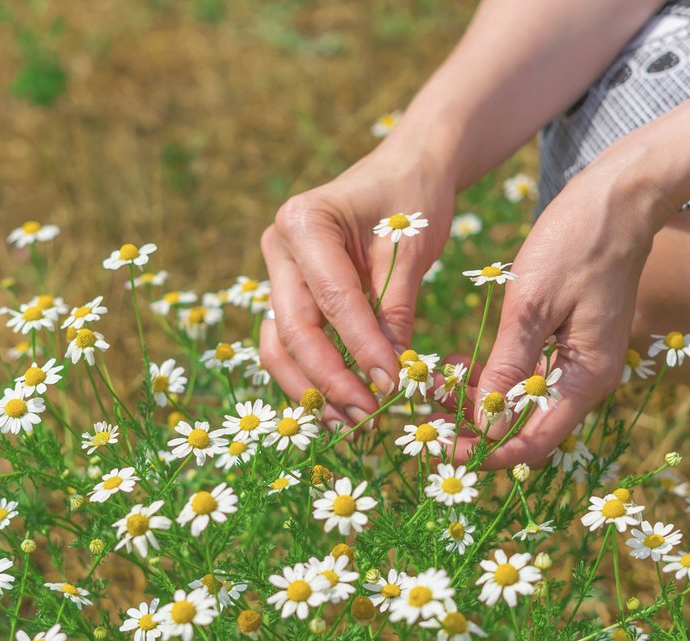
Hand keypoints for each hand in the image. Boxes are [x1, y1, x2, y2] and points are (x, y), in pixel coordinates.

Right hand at [260, 144, 455, 427]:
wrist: (405, 168)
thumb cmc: (412, 197)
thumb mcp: (411, 246)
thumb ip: (394, 307)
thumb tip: (390, 376)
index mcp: (305, 222)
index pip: (332, 300)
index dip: (360, 349)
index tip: (391, 387)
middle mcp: (278, 247)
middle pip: (291, 328)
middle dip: (328, 379)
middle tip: (366, 417)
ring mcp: (277, 271)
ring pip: (278, 343)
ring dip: (311, 387)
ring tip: (349, 422)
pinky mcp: (288, 292)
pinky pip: (290, 341)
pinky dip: (311, 375)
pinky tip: (339, 403)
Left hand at [455, 166, 669, 468]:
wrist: (620, 197)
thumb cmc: (577, 241)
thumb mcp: (533, 302)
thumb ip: (509, 363)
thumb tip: (485, 421)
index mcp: (587, 376)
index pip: (534, 442)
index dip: (486, 452)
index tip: (442, 448)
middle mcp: (588, 380)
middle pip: (527, 429)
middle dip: (475, 431)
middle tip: (425, 421)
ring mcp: (580, 363)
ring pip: (523, 406)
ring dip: (478, 406)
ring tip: (431, 393)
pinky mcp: (569, 344)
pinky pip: (528, 378)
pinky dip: (492, 380)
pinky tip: (457, 369)